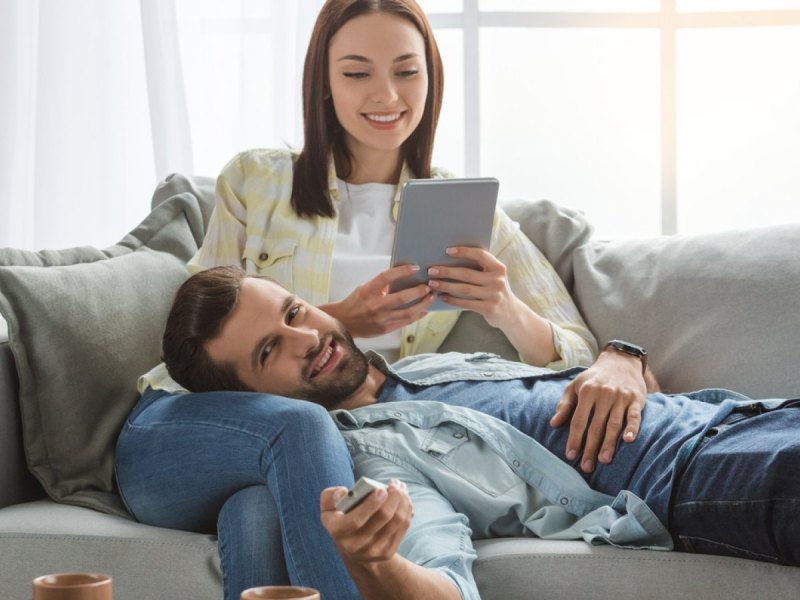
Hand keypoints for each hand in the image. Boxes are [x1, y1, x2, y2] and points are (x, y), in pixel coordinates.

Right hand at [321, 266, 434, 337]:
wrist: (343, 322)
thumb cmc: (355, 302)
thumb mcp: (364, 288)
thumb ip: (381, 285)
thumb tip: (403, 277)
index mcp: (367, 291)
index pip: (386, 277)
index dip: (402, 271)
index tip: (415, 268)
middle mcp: (374, 305)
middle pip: (402, 298)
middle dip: (418, 291)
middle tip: (428, 286)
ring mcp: (380, 319)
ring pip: (407, 313)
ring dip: (422, 305)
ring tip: (431, 297)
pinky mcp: (385, 329)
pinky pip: (405, 322)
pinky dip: (417, 316)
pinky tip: (424, 310)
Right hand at [321, 480, 412, 563]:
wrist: (352, 548)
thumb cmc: (341, 518)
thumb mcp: (328, 508)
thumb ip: (330, 497)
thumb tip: (343, 492)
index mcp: (338, 531)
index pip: (356, 520)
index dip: (370, 505)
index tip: (382, 490)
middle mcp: (355, 545)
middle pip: (382, 518)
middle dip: (393, 497)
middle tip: (395, 484)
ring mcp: (373, 551)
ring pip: (396, 521)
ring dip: (403, 501)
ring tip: (401, 488)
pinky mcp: (387, 552)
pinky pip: (403, 527)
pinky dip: (406, 509)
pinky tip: (404, 499)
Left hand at [426, 246, 516, 327]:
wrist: (510, 313)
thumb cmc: (495, 289)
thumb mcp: (494, 276)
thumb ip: (480, 268)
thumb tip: (451, 259)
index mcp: (499, 268)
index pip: (480, 255)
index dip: (464, 252)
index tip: (447, 251)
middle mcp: (497, 281)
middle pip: (467, 274)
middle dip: (447, 271)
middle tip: (431, 270)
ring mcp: (494, 295)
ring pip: (464, 289)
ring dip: (446, 285)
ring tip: (433, 283)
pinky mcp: (488, 309)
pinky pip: (466, 303)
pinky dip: (452, 300)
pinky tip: (442, 296)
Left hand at [549, 349, 646, 472]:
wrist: (620, 361)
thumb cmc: (594, 378)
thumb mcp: (575, 386)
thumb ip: (564, 405)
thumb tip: (553, 424)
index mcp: (587, 392)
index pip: (579, 420)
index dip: (574, 439)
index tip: (571, 456)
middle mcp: (604, 394)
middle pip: (596, 426)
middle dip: (590, 447)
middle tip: (586, 467)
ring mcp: (621, 397)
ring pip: (614, 424)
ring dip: (609, 443)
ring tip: (604, 460)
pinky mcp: (636, 399)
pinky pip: (634, 416)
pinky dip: (632, 428)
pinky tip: (628, 440)